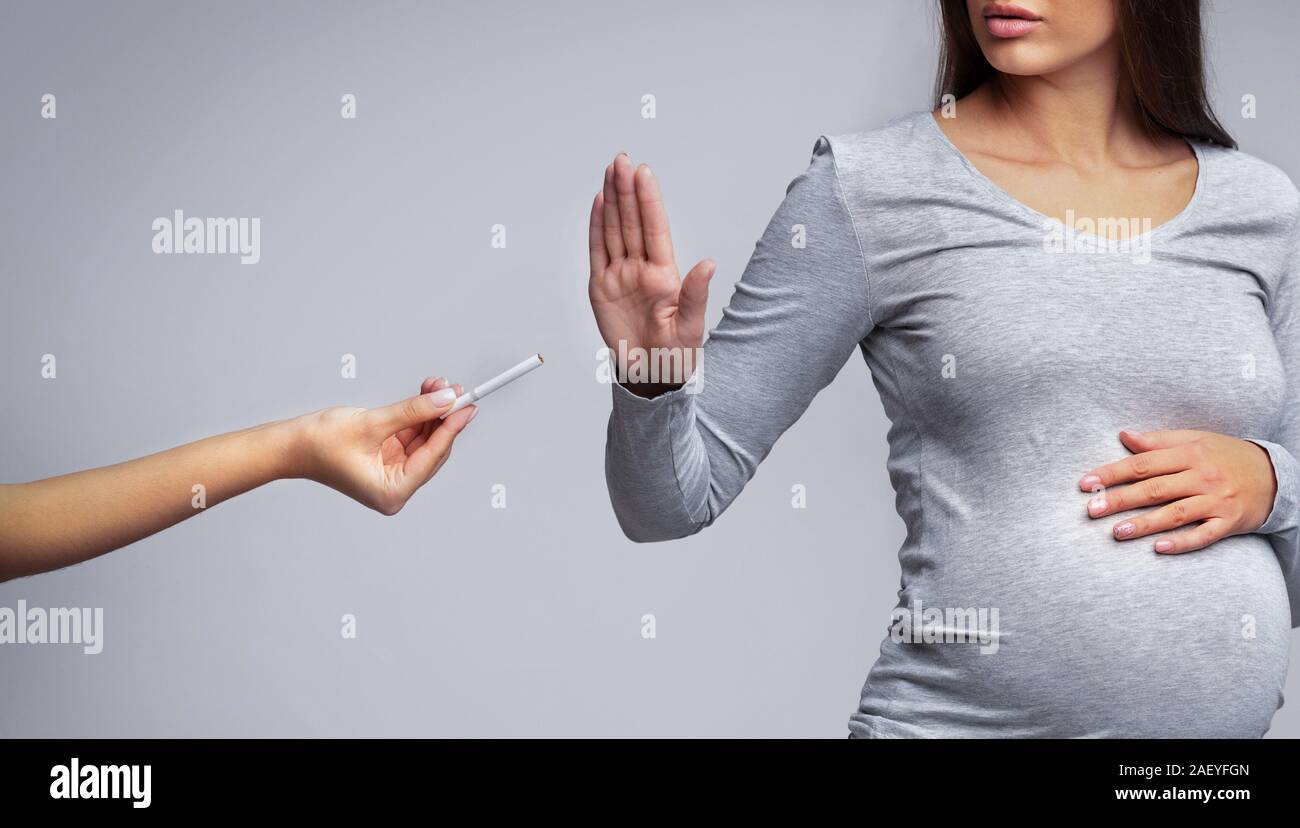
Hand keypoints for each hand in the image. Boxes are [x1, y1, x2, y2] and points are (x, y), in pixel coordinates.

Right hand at [295, 377, 476, 514]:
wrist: (289, 445)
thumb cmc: (320, 443)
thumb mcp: (372, 423)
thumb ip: (413, 411)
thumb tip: (446, 399)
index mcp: (392, 492)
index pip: (432, 456)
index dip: (452, 428)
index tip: (468, 406)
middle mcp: (395, 487)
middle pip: (432, 450)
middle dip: (443, 417)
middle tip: (456, 390)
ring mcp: (391, 473)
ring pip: (424, 440)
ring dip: (431, 412)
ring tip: (439, 385)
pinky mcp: (386, 459)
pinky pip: (410, 436)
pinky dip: (417, 416)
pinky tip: (427, 394)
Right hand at [588, 152, 714, 393]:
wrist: (650, 374)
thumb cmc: (675, 353)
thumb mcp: (690, 325)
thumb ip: (696, 293)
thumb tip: (709, 264)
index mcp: (664, 274)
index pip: (654, 228)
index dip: (648, 200)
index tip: (644, 173)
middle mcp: (641, 269)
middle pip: (631, 222)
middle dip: (627, 190)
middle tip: (622, 160)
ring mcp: (620, 275)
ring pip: (614, 230)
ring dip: (612, 200)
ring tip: (610, 172)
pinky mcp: (601, 287)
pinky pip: (597, 251)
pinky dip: (596, 227)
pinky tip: (598, 203)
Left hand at [1078, 429, 1277, 553]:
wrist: (1276, 475)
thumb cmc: (1225, 456)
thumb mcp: (1195, 440)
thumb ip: (1158, 441)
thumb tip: (1123, 435)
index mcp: (1189, 453)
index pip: (1143, 463)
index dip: (1112, 473)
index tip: (1085, 483)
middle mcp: (1202, 476)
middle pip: (1155, 489)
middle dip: (1120, 500)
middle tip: (1091, 510)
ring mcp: (1216, 501)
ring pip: (1176, 513)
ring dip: (1145, 524)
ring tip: (1116, 532)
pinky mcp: (1229, 522)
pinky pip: (1204, 535)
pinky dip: (1182, 542)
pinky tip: (1159, 548)